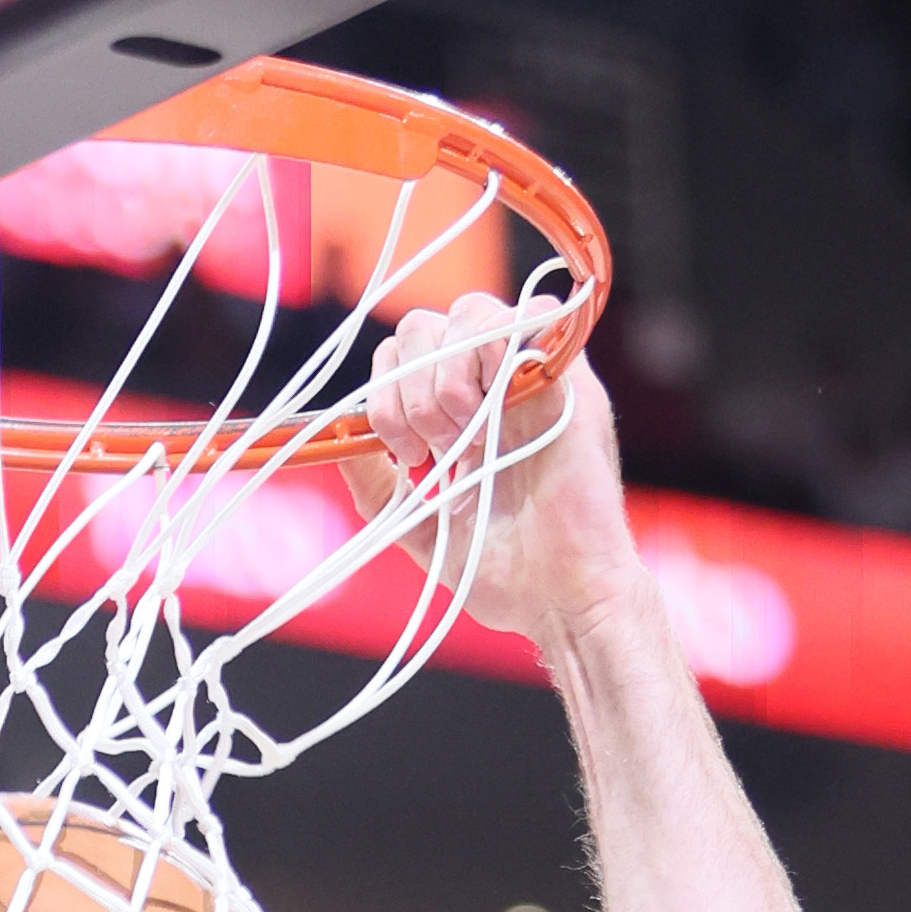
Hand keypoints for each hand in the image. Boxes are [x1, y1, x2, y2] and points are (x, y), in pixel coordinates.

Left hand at [343, 293, 636, 648]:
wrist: (560, 600)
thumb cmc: (504, 573)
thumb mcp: (420, 528)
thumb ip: (377, 487)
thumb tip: (338, 445)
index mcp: (459, 414)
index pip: (403, 352)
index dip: (386, 388)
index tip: (405, 453)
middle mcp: (493, 387)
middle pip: (425, 323)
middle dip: (409, 386)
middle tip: (432, 449)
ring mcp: (533, 377)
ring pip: (471, 311)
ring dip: (448, 375)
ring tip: (467, 436)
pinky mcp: (573, 378)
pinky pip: (535, 315)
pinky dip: (498, 352)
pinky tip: (495, 411)